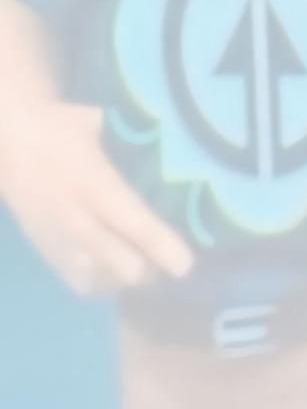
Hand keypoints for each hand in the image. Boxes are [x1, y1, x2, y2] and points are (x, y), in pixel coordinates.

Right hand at [0, 97, 192, 295]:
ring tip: (141, 264)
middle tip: (167, 261)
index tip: (186, 265)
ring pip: (103, 282)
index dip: (164, 249)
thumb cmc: (58, 128)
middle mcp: (77, 219)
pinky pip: (79, 283)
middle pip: (124, 266)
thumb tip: (173, 145)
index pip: (137, 226)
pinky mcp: (45, 250)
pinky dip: (102, 282)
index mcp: (94, 185)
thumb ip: (133, 141)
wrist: (4, 143)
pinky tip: (113, 270)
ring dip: (126, 278)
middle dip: (151, 270)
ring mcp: (58, 240)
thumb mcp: (98, 125)